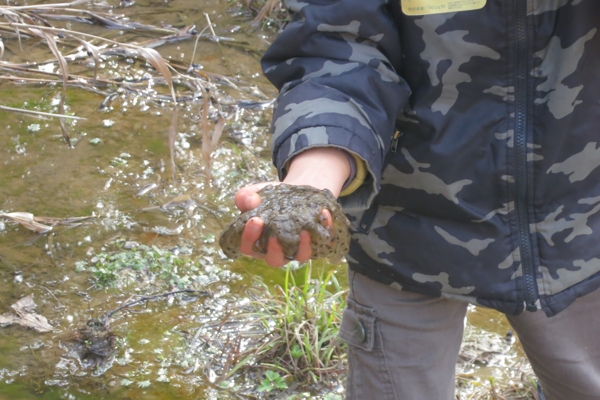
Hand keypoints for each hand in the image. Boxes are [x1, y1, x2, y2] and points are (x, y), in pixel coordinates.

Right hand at [234, 148, 350, 267]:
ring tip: (304, 230)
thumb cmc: (272, 198)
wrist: (297, 192)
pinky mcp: (317, 243)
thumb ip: (246, 196)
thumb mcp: (256, 193)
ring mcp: (298, 249)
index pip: (248, 248)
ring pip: (300, 256)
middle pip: (274, 260)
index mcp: (257, 242)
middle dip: (274, 249)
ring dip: (303, 246)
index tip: (255, 220)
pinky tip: (324, 213)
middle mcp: (277, 250)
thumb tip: (251, 202)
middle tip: (275, 234)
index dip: (249, 238)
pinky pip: (323, 243)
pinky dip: (326, 229)